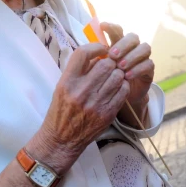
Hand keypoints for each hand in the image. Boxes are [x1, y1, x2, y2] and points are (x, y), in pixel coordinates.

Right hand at [36, 43, 129, 164]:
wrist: (62, 139)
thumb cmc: (62, 109)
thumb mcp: (62, 87)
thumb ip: (79, 70)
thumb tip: (98, 53)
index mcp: (67, 82)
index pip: (82, 53)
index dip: (95, 47)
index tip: (101, 49)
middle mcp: (80, 92)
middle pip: (106, 63)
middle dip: (110, 62)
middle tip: (110, 65)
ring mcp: (95, 104)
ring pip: (117, 76)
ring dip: (118, 73)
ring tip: (114, 76)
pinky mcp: (107, 113)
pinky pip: (123, 91)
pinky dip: (123, 86)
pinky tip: (117, 87)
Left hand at [102, 23, 153, 126]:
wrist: (117, 99)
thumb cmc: (104, 82)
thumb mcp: (96, 70)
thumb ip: (95, 58)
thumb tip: (87, 48)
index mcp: (118, 44)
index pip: (117, 30)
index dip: (112, 27)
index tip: (102, 26)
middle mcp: (132, 48)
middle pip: (133, 37)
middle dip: (123, 44)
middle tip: (112, 55)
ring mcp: (142, 58)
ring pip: (144, 48)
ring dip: (132, 56)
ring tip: (120, 67)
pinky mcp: (149, 70)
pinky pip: (148, 64)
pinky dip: (138, 69)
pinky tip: (127, 76)